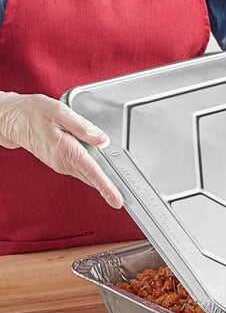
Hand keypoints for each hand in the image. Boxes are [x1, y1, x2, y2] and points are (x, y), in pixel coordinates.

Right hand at [0, 91, 123, 208]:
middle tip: (127, 198)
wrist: (12, 120)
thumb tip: (103, 140)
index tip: (117, 200)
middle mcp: (64, 162)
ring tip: (120, 190)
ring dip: (103, 184)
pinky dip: (94, 176)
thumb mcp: (60, 111)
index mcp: (66, 150)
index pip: (91, 171)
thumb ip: (83, 126)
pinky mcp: (61, 163)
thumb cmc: (33, 113)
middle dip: (109, 189)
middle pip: (92, 179)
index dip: (106, 187)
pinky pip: (82, 172)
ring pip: (88, 177)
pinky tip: (104, 175)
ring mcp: (62, 164)